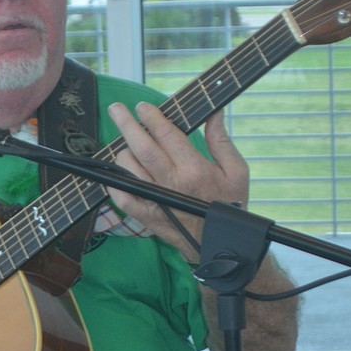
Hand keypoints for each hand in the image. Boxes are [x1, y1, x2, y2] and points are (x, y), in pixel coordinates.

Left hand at [106, 102, 248, 257]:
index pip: (167, 135)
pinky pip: (120, 198)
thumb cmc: (228, 204)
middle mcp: (172, 184)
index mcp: (194, 169)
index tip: (143, 106)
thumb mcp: (236, 171)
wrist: (219, 244)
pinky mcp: (145, 217)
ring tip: (127, 145)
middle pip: (142, 148)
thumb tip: (213, 112)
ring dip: (124, 152)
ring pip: (128, 169)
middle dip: (126, 124)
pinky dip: (113, 183)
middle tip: (116, 109)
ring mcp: (155, 201)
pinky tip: (116, 171)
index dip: (152, 117)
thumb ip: (221, 141)